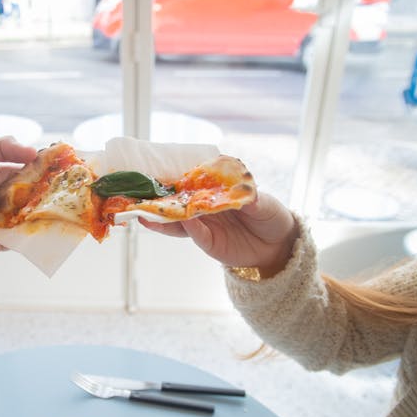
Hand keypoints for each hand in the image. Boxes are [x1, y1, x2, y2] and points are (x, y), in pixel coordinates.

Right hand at [140, 192, 298, 277]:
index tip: (153, 172)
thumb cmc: (270, 215)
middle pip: (177, 201)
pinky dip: (185, 228)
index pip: (189, 181)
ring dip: (161, 217)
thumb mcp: (263, 203)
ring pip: (178, 219)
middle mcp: (203, 205)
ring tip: (143, 213)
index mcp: (213, 189)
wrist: (279, 244)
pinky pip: (194, 234)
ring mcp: (203, 224)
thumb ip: (249, 198)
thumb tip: (241, 193)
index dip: (172, 177)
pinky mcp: (208, 242)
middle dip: (158, 199)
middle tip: (138, 194)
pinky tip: (175, 221)